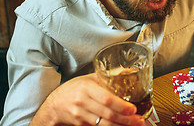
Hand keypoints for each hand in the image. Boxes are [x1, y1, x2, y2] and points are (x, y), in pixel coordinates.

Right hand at [30, 73, 144, 125]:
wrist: (54, 105)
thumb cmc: (73, 89)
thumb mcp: (87, 79)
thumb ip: (105, 77)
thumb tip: (126, 72)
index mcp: (86, 88)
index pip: (106, 99)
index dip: (121, 106)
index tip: (133, 109)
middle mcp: (82, 102)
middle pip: (107, 114)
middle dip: (126, 119)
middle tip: (139, 120)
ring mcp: (80, 115)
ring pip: (104, 124)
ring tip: (135, 124)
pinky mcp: (80, 125)